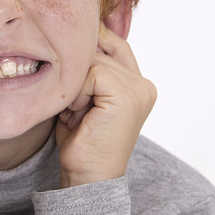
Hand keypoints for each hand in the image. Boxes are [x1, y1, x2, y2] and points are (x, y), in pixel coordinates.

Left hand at [56, 23, 156, 187]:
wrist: (86, 176)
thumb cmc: (81, 141)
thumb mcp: (84, 97)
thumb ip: (88, 71)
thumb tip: (75, 38)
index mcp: (139, 85)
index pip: (116, 44)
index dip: (93, 42)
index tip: (70, 51)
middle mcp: (144, 85)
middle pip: (101, 51)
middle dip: (78, 76)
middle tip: (74, 108)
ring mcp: (139, 90)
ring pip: (94, 61)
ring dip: (75, 87)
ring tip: (77, 113)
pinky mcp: (128, 96)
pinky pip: (92, 74)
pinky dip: (78, 93)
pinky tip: (80, 114)